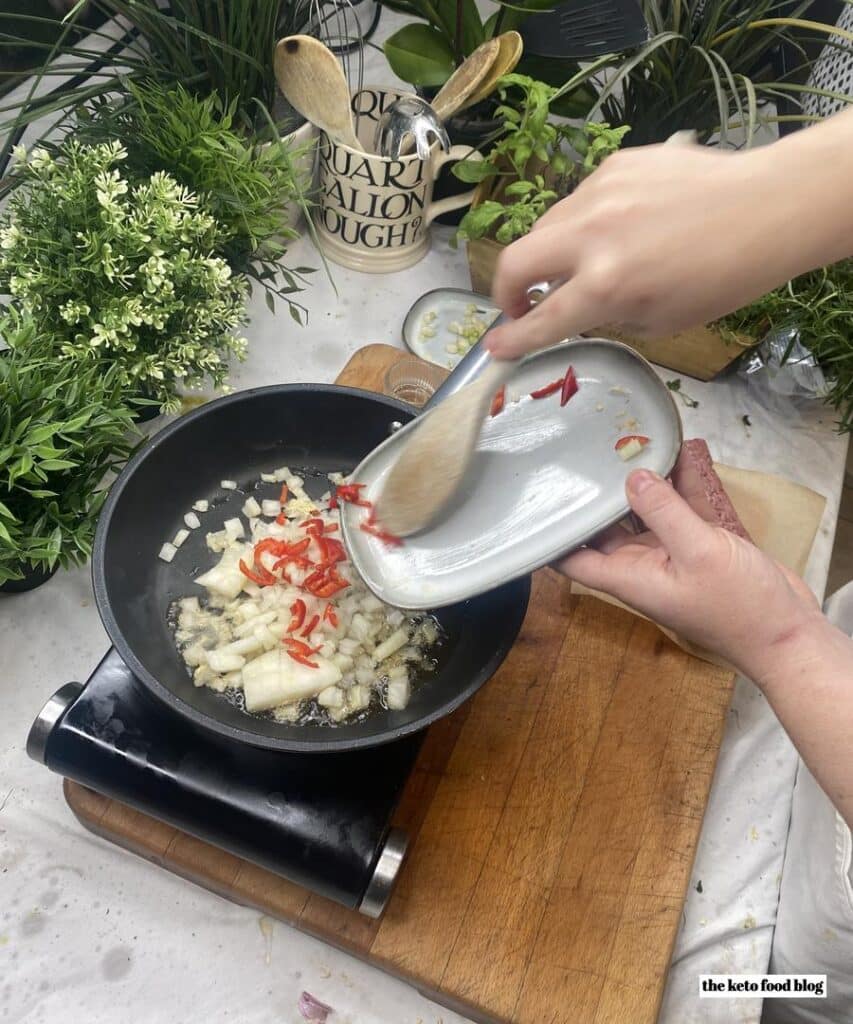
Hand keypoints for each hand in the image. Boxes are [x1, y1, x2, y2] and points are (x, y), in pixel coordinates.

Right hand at [485, 113, 852, 359]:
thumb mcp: (660, 320)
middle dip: (506, 291)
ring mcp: (600, 193)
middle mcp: (592, 236)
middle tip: (521, 304)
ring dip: (549, 254)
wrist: (765, 208)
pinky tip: (621, 227)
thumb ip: (607, 315)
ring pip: (547, 227)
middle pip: (515, 261)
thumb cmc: (721, 276)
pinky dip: (586, 222)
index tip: (494, 347)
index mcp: (607, 285)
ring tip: (580, 264)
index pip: (541, 320)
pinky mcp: (615, 165)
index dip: (513, 339)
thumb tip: (579, 308)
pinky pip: (581, 200)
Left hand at [558, 469, 820, 681]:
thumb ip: (664, 512)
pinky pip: (679, 511)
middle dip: (597, 496)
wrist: (788, 635)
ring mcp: (670, 557)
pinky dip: (677, 486)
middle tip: (585, 452)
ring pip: (644, 513)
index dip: (552, 534)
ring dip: (639, 484)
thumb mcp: (700, 552)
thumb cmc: (740, 606)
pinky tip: (676, 452)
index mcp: (628, 577)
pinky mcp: (698, 548)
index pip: (573, 558)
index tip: (539, 498)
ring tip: (627, 442)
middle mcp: (641, 567)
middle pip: (605, 529)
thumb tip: (631, 475)